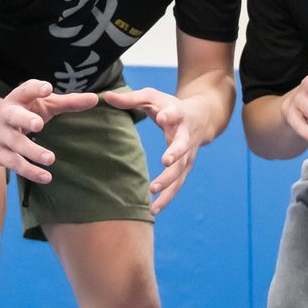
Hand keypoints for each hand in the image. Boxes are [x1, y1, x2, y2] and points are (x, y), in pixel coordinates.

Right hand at [0, 80, 97, 184]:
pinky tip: (45, 177)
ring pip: (14, 143)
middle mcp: (6, 114)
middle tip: (39, 125)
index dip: (35, 89)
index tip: (48, 88)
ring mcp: (0, 134)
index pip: (26, 90)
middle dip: (25, 120)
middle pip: (14, 116)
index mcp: (18, 98)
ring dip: (31, 151)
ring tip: (50, 158)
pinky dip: (29, 171)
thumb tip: (96, 99)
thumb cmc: (26, 111)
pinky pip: (13, 164)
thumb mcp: (45, 104)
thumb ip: (69, 102)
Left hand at [104, 87, 209, 214]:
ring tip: (153, 191)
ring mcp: (188, 154)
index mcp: (178, 115)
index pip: (175, 114)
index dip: (170, 115)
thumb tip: (106, 97)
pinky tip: (153, 210)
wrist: (201, 117)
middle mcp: (186, 136)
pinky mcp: (185, 168)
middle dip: (175, 154)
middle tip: (165, 161)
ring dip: (169, 182)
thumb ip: (130, 99)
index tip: (163, 117)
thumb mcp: (152, 97)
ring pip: (181, 171)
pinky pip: (177, 185)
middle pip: (183, 146)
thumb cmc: (169, 106)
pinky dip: (167, 198)